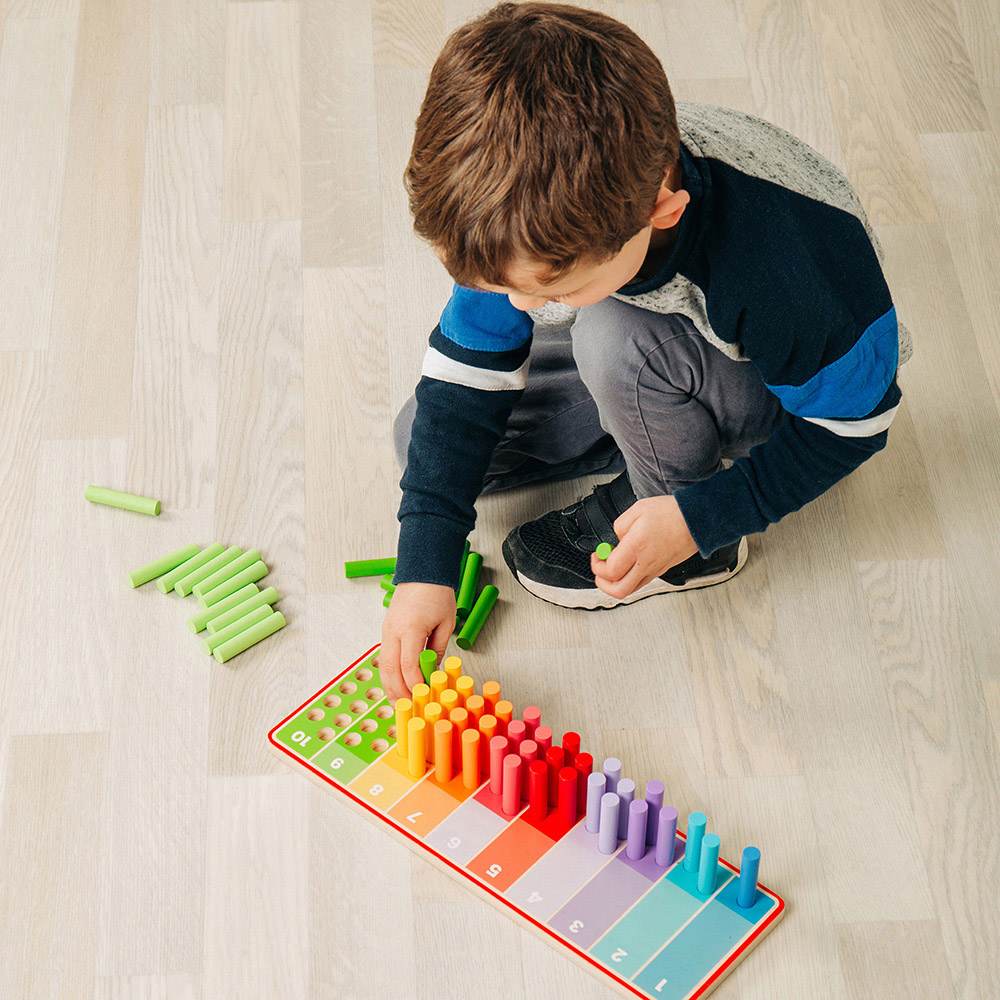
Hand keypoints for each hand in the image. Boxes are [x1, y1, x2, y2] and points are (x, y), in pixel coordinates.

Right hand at [379, 582, 455, 701]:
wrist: (422, 570)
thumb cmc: (437, 592)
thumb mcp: (446, 623)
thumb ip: (438, 650)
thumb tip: (433, 672)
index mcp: (410, 628)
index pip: (408, 665)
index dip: (414, 685)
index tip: (421, 697)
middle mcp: (393, 630)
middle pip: (391, 669)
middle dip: (398, 692)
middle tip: (407, 708)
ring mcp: (386, 630)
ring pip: (383, 665)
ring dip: (389, 685)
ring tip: (398, 703)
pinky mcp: (386, 629)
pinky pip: (384, 656)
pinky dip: (388, 673)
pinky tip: (395, 684)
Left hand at [590, 495, 698, 599]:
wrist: (697, 520)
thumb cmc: (672, 513)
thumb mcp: (638, 509)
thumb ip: (620, 526)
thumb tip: (616, 539)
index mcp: (636, 547)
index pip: (610, 571)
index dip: (597, 566)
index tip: (597, 555)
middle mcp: (646, 563)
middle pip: (618, 590)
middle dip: (602, 583)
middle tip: (600, 569)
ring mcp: (655, 569)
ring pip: (630, 590)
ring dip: (616, 583)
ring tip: (613, 567)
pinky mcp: (661, 570)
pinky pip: (641, 583)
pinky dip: (629, 579)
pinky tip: (628, 564)